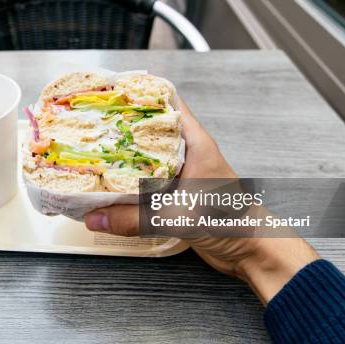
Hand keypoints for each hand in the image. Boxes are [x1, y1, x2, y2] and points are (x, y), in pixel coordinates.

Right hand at [84, 98, 318, 303]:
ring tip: (95, 152)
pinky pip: (150, 180)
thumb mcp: (177, 216)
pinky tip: (111, 185)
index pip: (168, 104)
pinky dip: (131, 180)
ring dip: (125, 155)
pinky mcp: (179, 193)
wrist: (251, 250)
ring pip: (149, 154)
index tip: (111, 93)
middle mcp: (189, 153)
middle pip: (152, 129)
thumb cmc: (230, 223)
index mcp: (195, 143)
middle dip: (124, 126)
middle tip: (93, 124)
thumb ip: (134, 219)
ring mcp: (184, 173)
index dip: (140, 95)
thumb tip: (94, 218)